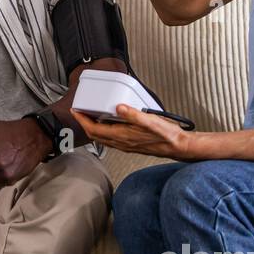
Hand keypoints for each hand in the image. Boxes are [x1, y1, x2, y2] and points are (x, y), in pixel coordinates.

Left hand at [72, 104, 191, 159]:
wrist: (177, 146)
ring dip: (93, 128)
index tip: (76, 111)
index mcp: (122, 136)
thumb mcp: (150, 121)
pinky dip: (104, 131)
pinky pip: (111, 139)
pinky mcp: (130, 144)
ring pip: (102, 138)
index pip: (94, 130)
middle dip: (84, 124)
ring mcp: (125, 145)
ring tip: (90, 117)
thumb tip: (119, 107)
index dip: (82, 120)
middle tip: (80, 112)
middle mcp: (121, 143)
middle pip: (94, 135)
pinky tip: (109, 124)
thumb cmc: (165, 135)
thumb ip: (133, 114)